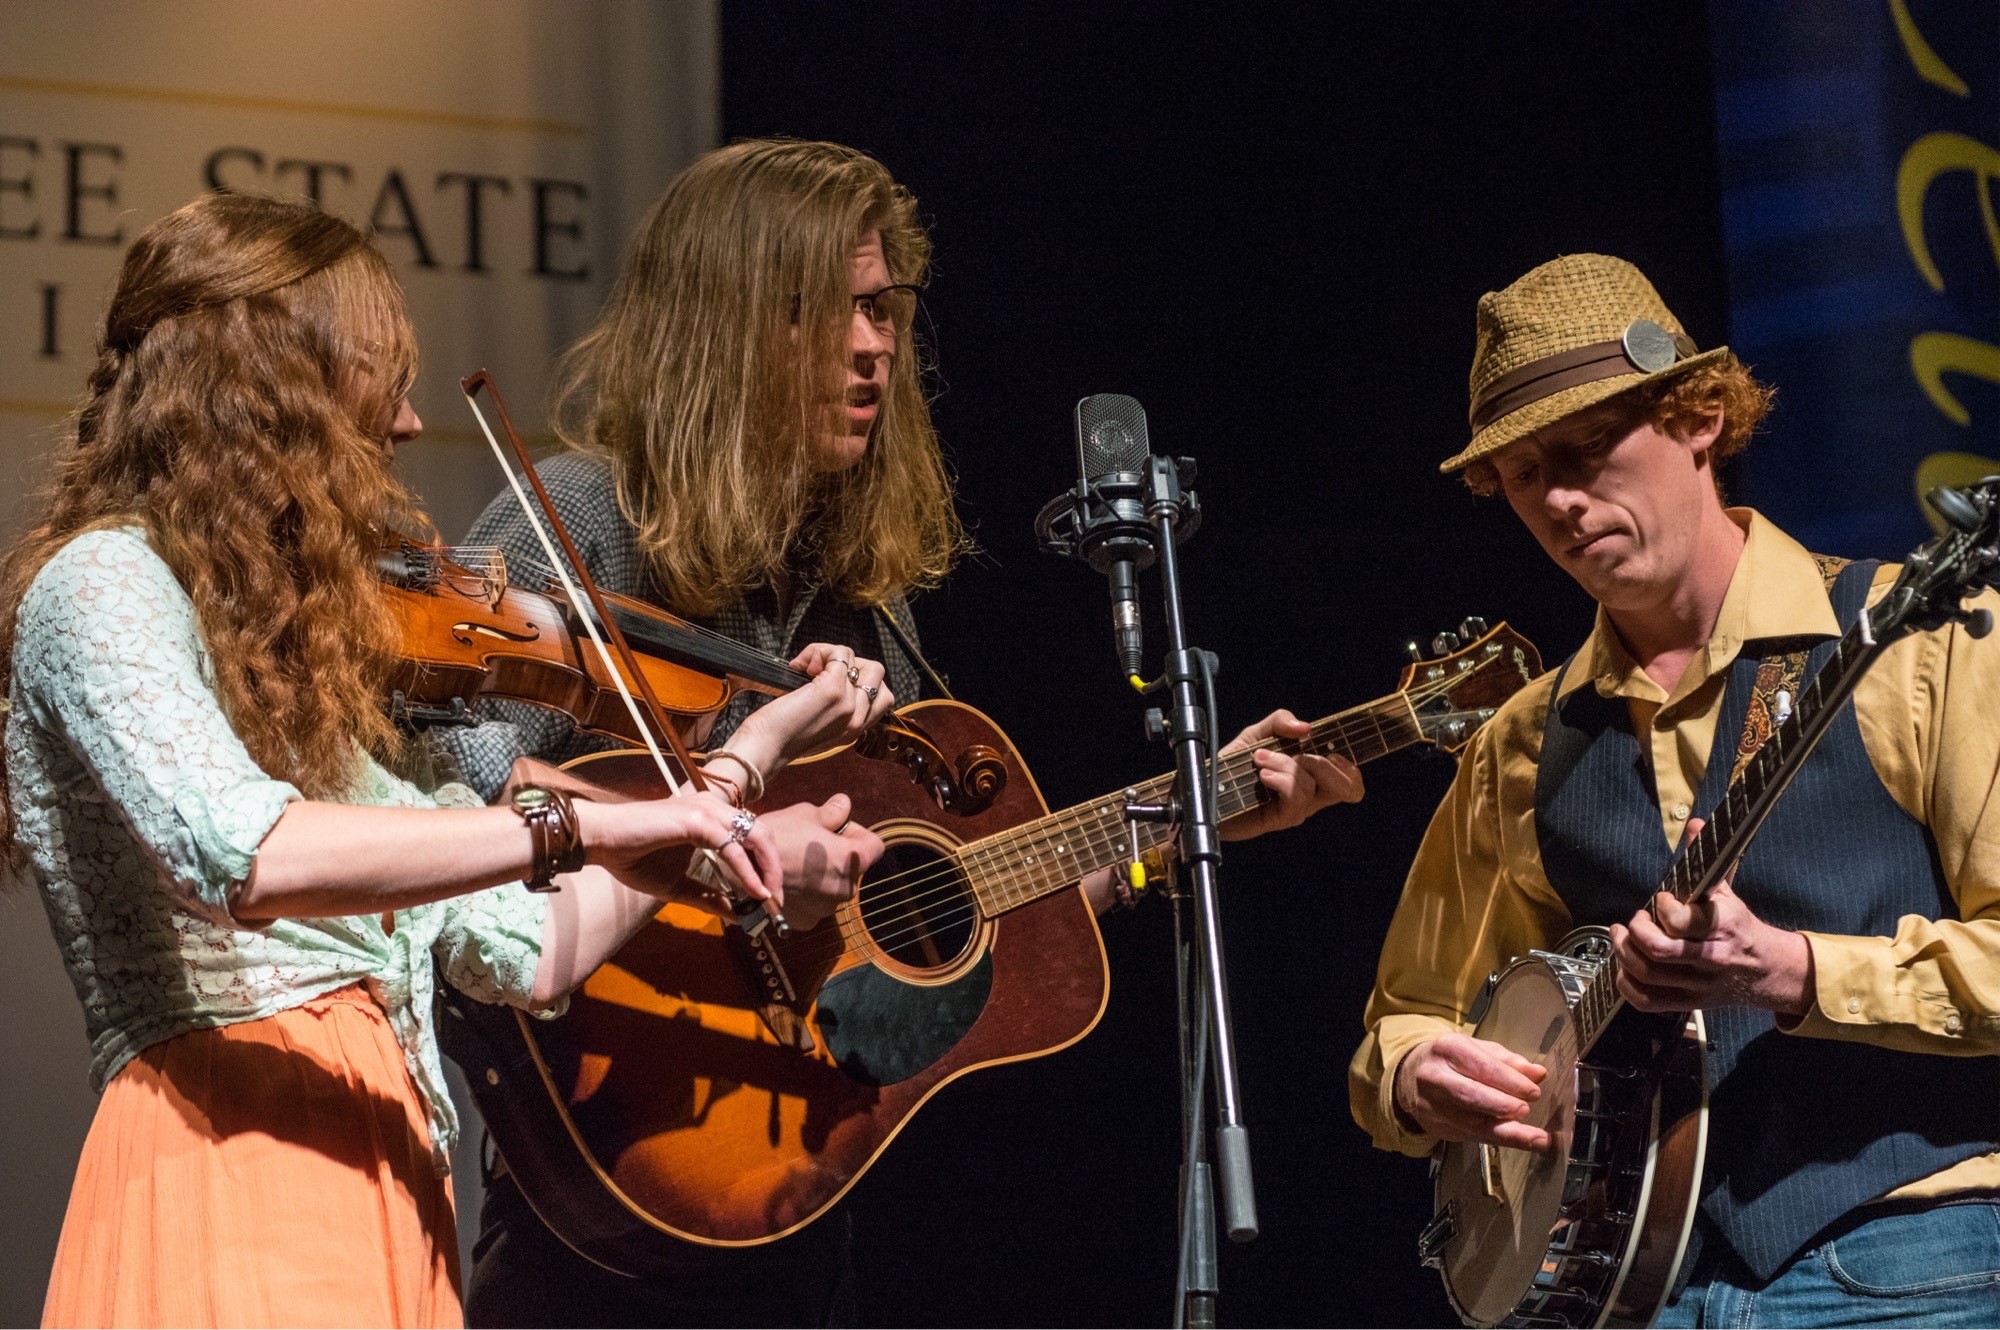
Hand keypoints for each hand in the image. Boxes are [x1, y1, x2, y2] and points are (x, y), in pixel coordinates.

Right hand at [578, 789, 781, 907]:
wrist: (601, 841)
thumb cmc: (633, 857)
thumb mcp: (677, 886)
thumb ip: (707, 897)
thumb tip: (737, 915)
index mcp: (711, 817)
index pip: (752, 838)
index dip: (766, 867)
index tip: (771, 898)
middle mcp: (714, 807)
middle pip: (762, 835)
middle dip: (774, 870)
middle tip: (777, 901)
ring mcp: (707, 810)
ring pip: (754, 837)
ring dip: (767, 870)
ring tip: (770, 898)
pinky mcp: (696, 819)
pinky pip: (731, 846)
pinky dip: (746, 871)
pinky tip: (754, 891)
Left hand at [727, 644, 895, 773]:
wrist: (762, 749)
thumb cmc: (779, 736)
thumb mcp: (818, 727)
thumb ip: (835, 710)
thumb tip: (832, 672)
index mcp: (855, 729)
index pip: (881, 695)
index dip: (857, 680)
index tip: (828, 681)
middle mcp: (857, 719)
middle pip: (876, 674)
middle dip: (851, 664)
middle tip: (820, 672)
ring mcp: (848, 704)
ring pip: (859, 660)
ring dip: (834, 655)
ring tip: (810, 669)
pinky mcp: (833, 690)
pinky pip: (840, 654)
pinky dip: (820, 651)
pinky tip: (800, 665)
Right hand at [753, 793, 885, 930]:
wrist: (739, 870)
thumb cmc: (776, 837)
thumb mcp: (806, 814)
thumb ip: (833, 813)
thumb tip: (844, 805)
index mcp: (851, 861)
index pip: (874, 846)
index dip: (857, 833)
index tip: (836, 828)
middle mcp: (844, 890)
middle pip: (853, 868)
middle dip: (838, 855)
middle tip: (812, 844)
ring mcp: (825, 910)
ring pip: (833, 887)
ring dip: (822, 876)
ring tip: (796, 863)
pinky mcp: (806, 922)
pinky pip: (814, 903)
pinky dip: (806, 894)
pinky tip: (788, 881)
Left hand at [1217, 708, 1363, 840]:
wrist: (1205, 789)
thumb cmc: (1232, 766)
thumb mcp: (1257, 734)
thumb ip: (1280, 722)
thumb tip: (1306, 727)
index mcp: (1312, 777)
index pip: (1352, 781)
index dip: (1350, 766)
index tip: (1327, 748)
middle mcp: (1309, 795)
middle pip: (1347, 788)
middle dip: (1324, 763)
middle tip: (1298, 754)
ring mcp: (1296, 809)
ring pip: (1313, 786)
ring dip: (1285, 765)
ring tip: (1260, 760)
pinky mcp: (1280, 819)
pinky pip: (1295, 797)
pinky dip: (1280, 779)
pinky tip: (1263, 774)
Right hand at [1394, 1033, 1550, 1150]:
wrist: (1410, 1078)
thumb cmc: (1451, 1061)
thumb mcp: (1477, 1050)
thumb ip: (1507, 1062)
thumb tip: (1537, 1073)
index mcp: (1448, 1050)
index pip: (1482, 1067)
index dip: (1510, 1081)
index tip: (1533, 1091)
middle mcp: (1435, 1077)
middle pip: (1470, 1095)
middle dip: (1501, 1105)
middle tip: (1526, 1110)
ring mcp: (1432, 1106)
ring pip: (1471, 1123)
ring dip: (1507, 1132)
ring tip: (1536, 1138)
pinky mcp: (1436, 1127)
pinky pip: (1471, 1137)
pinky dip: (1499, 1140)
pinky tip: (1521, 1142)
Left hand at [1609, 817, 1813, 1014]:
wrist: (1770, 971)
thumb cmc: (1742, 929)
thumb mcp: (1728, 892)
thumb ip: (1707, 860)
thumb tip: (1695, 824)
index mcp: (1723, 927)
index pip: (1682, 921)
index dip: (1662, 908)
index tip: (1660, 900)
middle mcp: (1711, 958)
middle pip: (1659, 950)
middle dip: (1636, 932)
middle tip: (1634, 921)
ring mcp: (1699, 984)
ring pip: (1648, 975)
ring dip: (1624, 954)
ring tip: (1621, 937)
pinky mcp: (1689, 1002)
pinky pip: (1649, 1002)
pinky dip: (1628, 986)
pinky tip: (1624, 967)